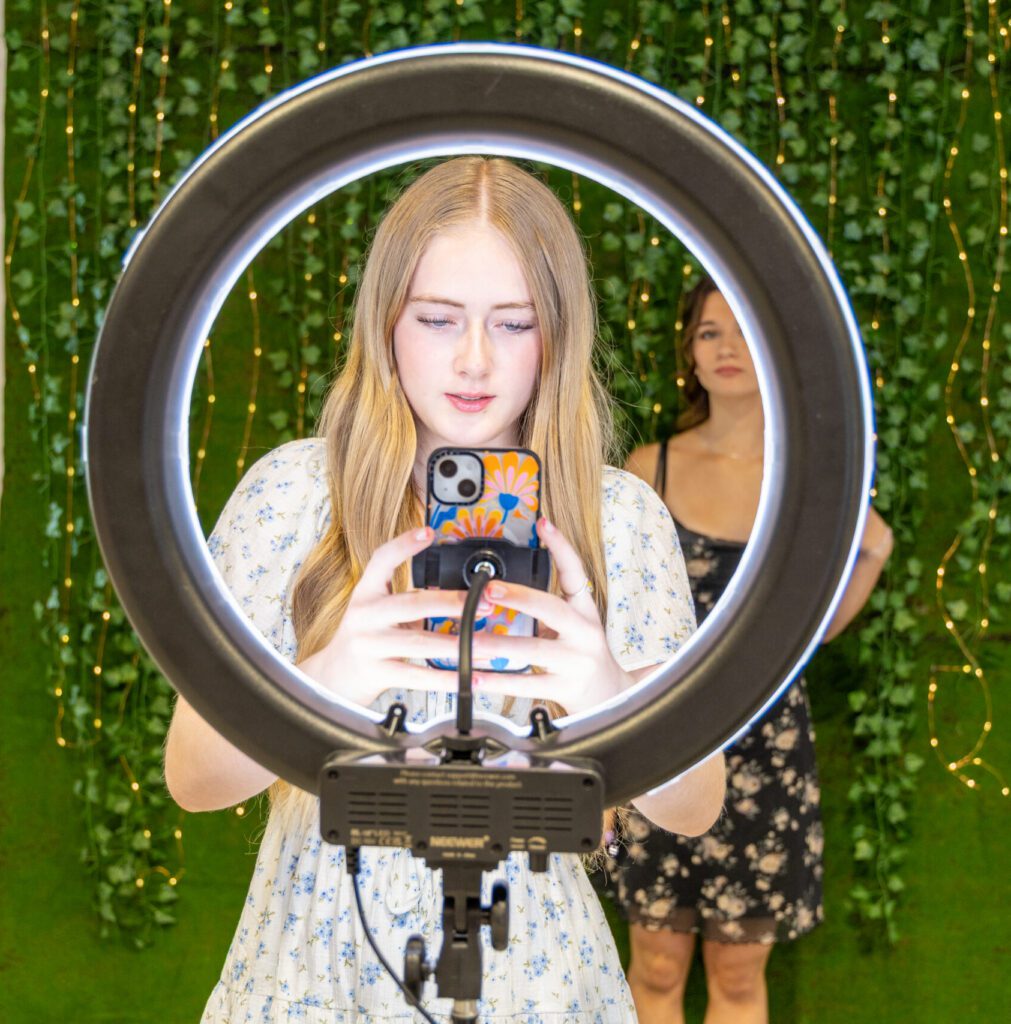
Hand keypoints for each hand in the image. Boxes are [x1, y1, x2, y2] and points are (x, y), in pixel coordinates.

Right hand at [296, 526, 474, 705]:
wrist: (334, 677)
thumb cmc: (366, 638)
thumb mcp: (378, 610)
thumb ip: (409, 599)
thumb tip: (459, 593)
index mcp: (365, 593)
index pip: (380, 560)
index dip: (403, 545)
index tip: (429, 532)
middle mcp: (364, 615)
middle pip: (413, 603)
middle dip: (453, 603)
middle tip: (485, 603)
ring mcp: (369, 645)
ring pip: (420, 642)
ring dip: (460, 644)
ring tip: (490, 644)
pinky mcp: (377, 673)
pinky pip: (419, 676)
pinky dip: (448, 678)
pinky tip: (471, 677)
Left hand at [464, 517, 631, 714]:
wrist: (611, 698)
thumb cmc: (581, 656)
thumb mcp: (574, 626)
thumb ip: (546, 609)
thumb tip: (498, 589)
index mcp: (585, 611)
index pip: (576, 573)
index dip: (561, 547)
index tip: (543, 523)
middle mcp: (585, 633)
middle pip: (552, 609)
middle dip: (518, 598)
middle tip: (488, 590)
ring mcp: (577, 661)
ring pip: (534, 649)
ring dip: (497, 644)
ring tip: (469, 638)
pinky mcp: (567, 688)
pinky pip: (528, 684)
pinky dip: (499, 680)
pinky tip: (477, 676)